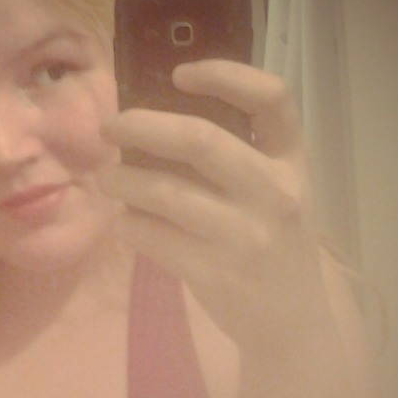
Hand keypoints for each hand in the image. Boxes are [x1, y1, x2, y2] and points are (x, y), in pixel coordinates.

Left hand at [99, 59, 335, 361]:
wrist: (292, 324)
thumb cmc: (275, 248)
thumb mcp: (277, 196)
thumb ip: (238, 161)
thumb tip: (154, 129)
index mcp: (291, 165)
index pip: (272, 99)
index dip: (225, 74)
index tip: (178, 74)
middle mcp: (273, 194)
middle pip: (199, 140)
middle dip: (142, 126)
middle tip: (109, 127)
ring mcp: (243, 236)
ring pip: (164, 192)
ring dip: (121, 180)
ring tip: (105, 178)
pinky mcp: (213, 273)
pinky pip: (153, 236)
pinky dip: (128, 225)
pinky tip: (123, 222)